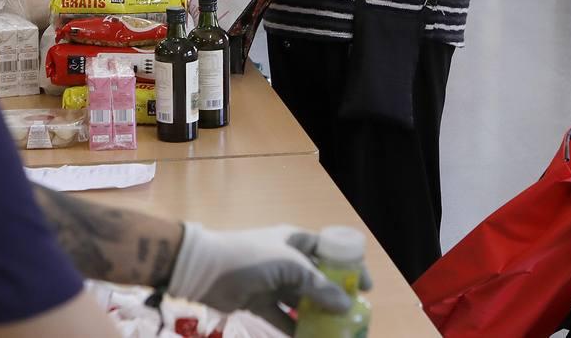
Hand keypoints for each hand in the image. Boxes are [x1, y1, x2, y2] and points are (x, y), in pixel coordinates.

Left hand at [169, 223, 355, 331]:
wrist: (204, 269)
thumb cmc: (250, 258)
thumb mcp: (289, 266)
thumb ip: (318, 286)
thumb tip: (345, 305)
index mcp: (295, 241)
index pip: (330, 251)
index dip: (349, 267)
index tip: (366, 288)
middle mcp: (286, 260)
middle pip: (318, 280)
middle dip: (335, 299)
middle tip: (353, 318)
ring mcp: (272, 282)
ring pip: (301, 302)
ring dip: (317, 318)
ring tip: (336, 335)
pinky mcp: (259, 302)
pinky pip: (282, 318)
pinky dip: (295, 330)